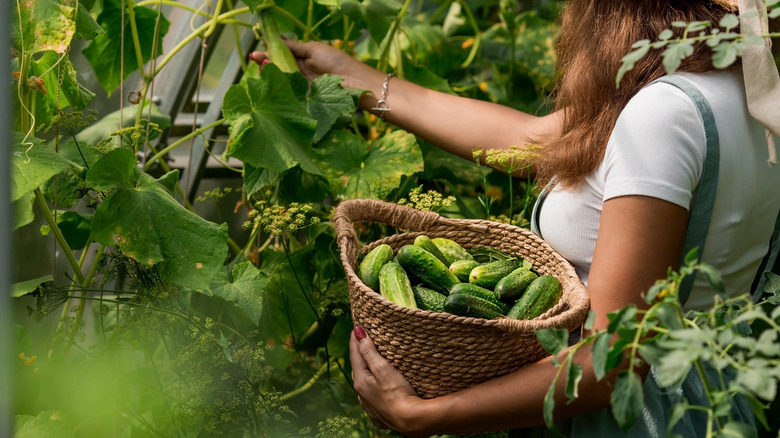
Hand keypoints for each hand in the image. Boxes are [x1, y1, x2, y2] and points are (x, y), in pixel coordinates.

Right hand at [249, 40, 364, 85]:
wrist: (352, 81)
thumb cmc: (335, 61)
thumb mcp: (313, 49)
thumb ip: (295, 47)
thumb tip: (278, 41)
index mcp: (303, 57)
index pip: (281, 55)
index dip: (268, 53)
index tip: (256, 53)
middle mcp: (300, 71)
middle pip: (278, 67)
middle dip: (264, 64)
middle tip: (255, 60)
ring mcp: (300, 85)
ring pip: (280, 79)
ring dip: (268, 74)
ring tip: (261, 69)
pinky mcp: (303, 97)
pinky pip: (287, 92)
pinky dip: (277, 88)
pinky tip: (269, 81)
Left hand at [349, 327, 431, 436]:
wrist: (410, 421)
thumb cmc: (397, 393)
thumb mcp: (382, 368)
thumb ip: (369, 351)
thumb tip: (357, 333)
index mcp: (360, 381)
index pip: (354, 354)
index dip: (355, 339)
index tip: (356, 326)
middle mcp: (361, 394)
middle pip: (358, 368)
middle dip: (359, 354)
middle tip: (363, 341)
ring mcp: (370, 405)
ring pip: (365, 383)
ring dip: (366, 370)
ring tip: (370, 362)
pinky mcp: (380, 413)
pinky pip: (373, 396)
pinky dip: (374, 386)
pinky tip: (378, 386)